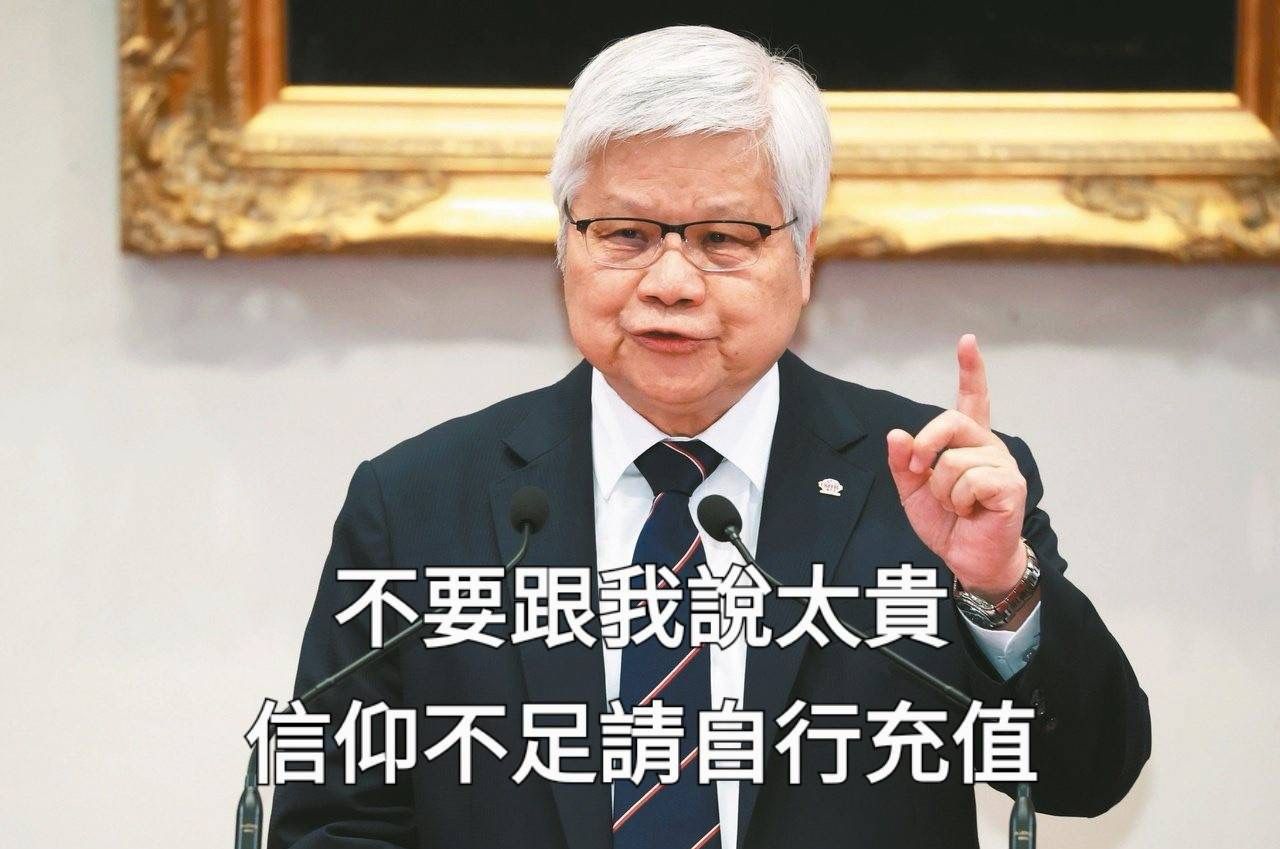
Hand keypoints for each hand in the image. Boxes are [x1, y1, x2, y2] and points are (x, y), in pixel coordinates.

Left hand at [886, 334, 1027, 599]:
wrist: (967, 558)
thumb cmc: (947, 523)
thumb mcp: (912, 490)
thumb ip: (904, 462)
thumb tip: (897, 435)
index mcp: (966, 443)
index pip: (971, 400)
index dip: (970, 370)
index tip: (967, 342)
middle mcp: (988, 446)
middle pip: (950, 422)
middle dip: (926, 446)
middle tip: (920, 472)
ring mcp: (1002, 464)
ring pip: (954, 461)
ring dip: (943, 490)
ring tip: (956, 506)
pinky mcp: (1011, 485)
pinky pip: (971, 480)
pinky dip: (960, 501)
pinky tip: (971, 512)